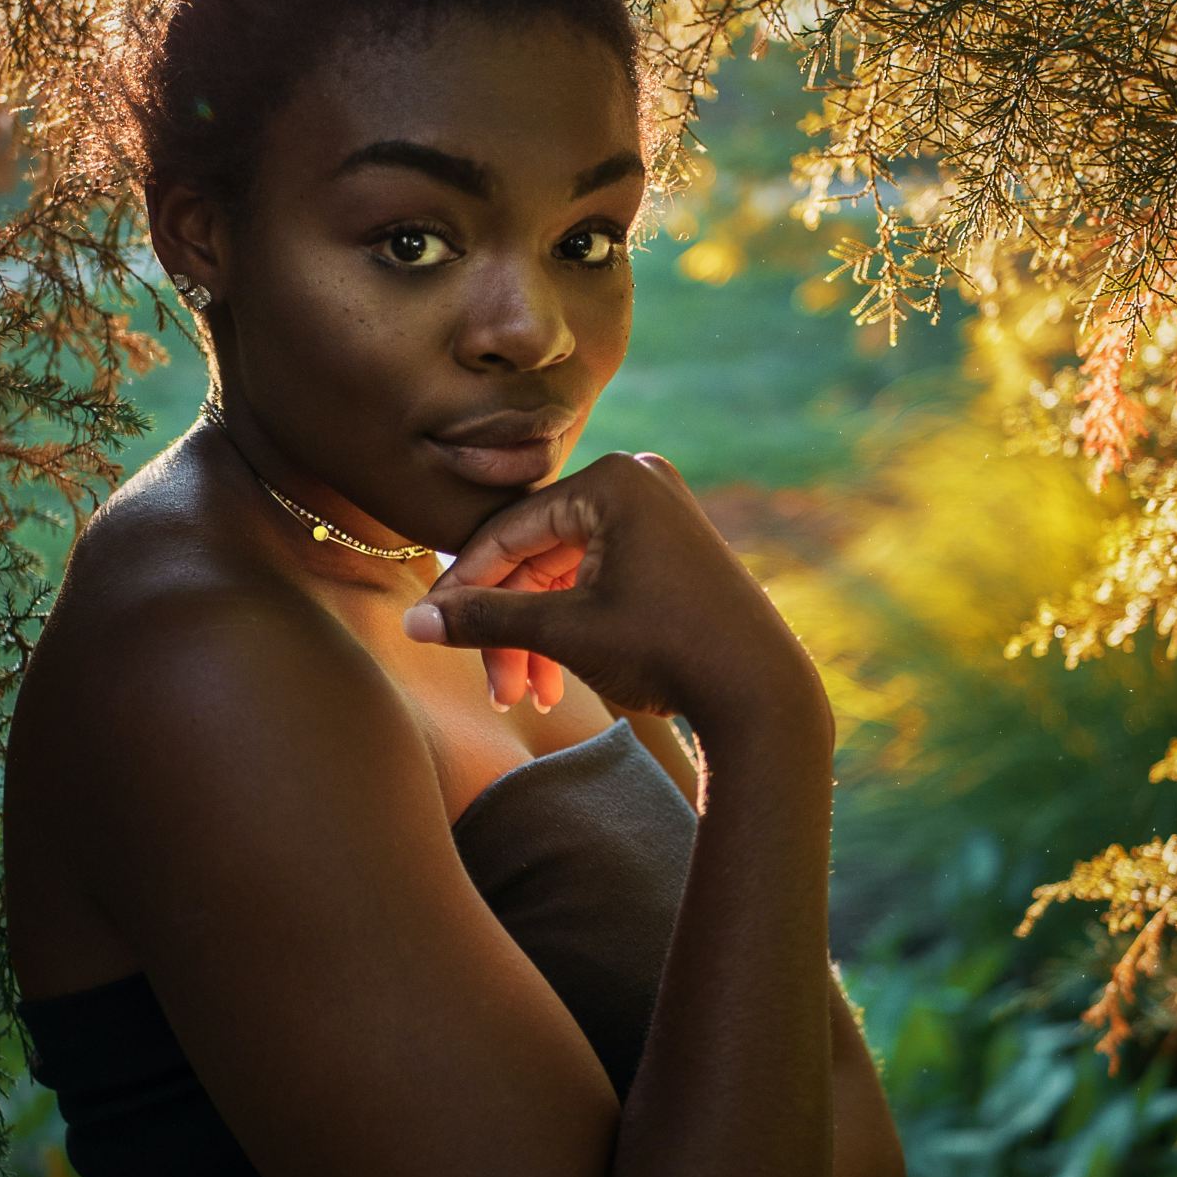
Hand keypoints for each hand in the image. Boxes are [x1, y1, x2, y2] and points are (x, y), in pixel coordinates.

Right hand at [402, 452, 831, 740]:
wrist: (763, 694)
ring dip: (537, 636)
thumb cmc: (667, 650)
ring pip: (563, 574)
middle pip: (535, 554)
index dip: (464, 586)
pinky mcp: (668, 546)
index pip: (509, 529)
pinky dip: (572, 625)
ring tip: (525, 697)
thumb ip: (486, 619)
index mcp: (611, 480)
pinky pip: (596, 578)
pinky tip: (554, 682)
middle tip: (494, 686)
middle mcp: (635, 480)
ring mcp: (656, 511)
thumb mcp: (566, 632)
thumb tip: (414, 624)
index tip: (430, 629)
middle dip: (509, 625)